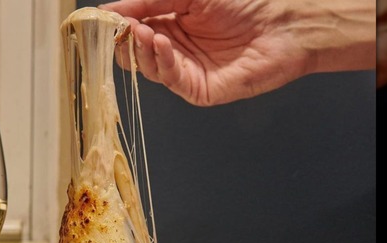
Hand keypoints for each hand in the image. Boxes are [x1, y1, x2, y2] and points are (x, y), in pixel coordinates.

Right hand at [100, 0, 374, 105]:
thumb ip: (151, 1)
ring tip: (144, 31)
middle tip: (120, 28)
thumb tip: (113, 9)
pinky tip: (162, 42)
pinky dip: (162, 61)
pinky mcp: (199, 90)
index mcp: (172, 22)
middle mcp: (177, 48)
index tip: (102, 17)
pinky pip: (171, 79)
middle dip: (125, 39)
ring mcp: (187, 70)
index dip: (118, 23)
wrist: (285, 24)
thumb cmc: (246, 3)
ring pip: (148, 67)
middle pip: (135, 52)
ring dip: (142, 49)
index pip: (134, 27)